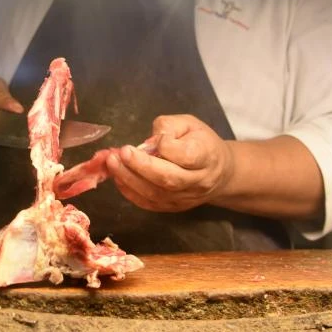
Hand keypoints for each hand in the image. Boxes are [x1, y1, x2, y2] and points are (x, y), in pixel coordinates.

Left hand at [106, 114, 233, 211]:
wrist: (219, 171)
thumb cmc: (201, 142)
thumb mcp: (189, 124)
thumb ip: (168, 127)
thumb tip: (147, 142)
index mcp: (207, 156)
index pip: (186, 156)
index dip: (165, 147)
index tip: (150, 140)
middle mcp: (198, 181)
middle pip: (168, 179)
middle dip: (140, 166)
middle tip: (119, 153)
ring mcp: (186, 198)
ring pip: (156, 194)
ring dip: (129, 179)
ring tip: (112, 163)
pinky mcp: (174, 208)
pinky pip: (150, 204)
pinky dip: (131, 192)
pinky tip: (118, 178)